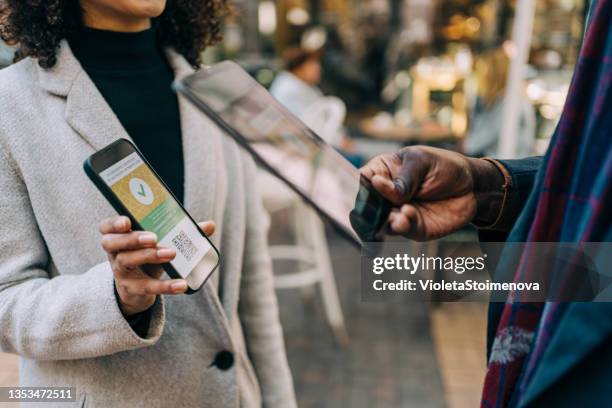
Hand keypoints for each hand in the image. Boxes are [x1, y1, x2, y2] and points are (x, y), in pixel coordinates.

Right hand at [99, 216, 215, 315]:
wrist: (139, 290)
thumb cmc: (149, 258)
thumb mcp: (162, 243)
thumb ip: (184, 232)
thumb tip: (210, 225)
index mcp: (119, 236)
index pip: (106, 228)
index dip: (113, 224)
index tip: (127, 221)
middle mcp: (115, 253)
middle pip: (113, 243)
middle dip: (132, 238)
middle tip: (153, 237)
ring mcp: (121, 272)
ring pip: (127, 262)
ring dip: (150, 256)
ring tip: (171, 253)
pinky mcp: (132, 290)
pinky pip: (147, 287)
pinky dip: (166, 286)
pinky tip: (181, 284)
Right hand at [360, 146, 502, 240]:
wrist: (473, 188)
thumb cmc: (444, 167)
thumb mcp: (422, 162)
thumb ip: (402, 178)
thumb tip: (377, 184)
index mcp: (382, 171)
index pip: (361, 181)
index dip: (359, 189)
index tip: (365, 194)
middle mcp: (385, 194)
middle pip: (365, 206)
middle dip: (368, 213)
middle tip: (377, 213)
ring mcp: (395, 212)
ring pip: (378, 223)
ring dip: (385, 222)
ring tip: (398, 218)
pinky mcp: (410, 228)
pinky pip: (399, 231)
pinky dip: (400, 227)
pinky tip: (406, 219)